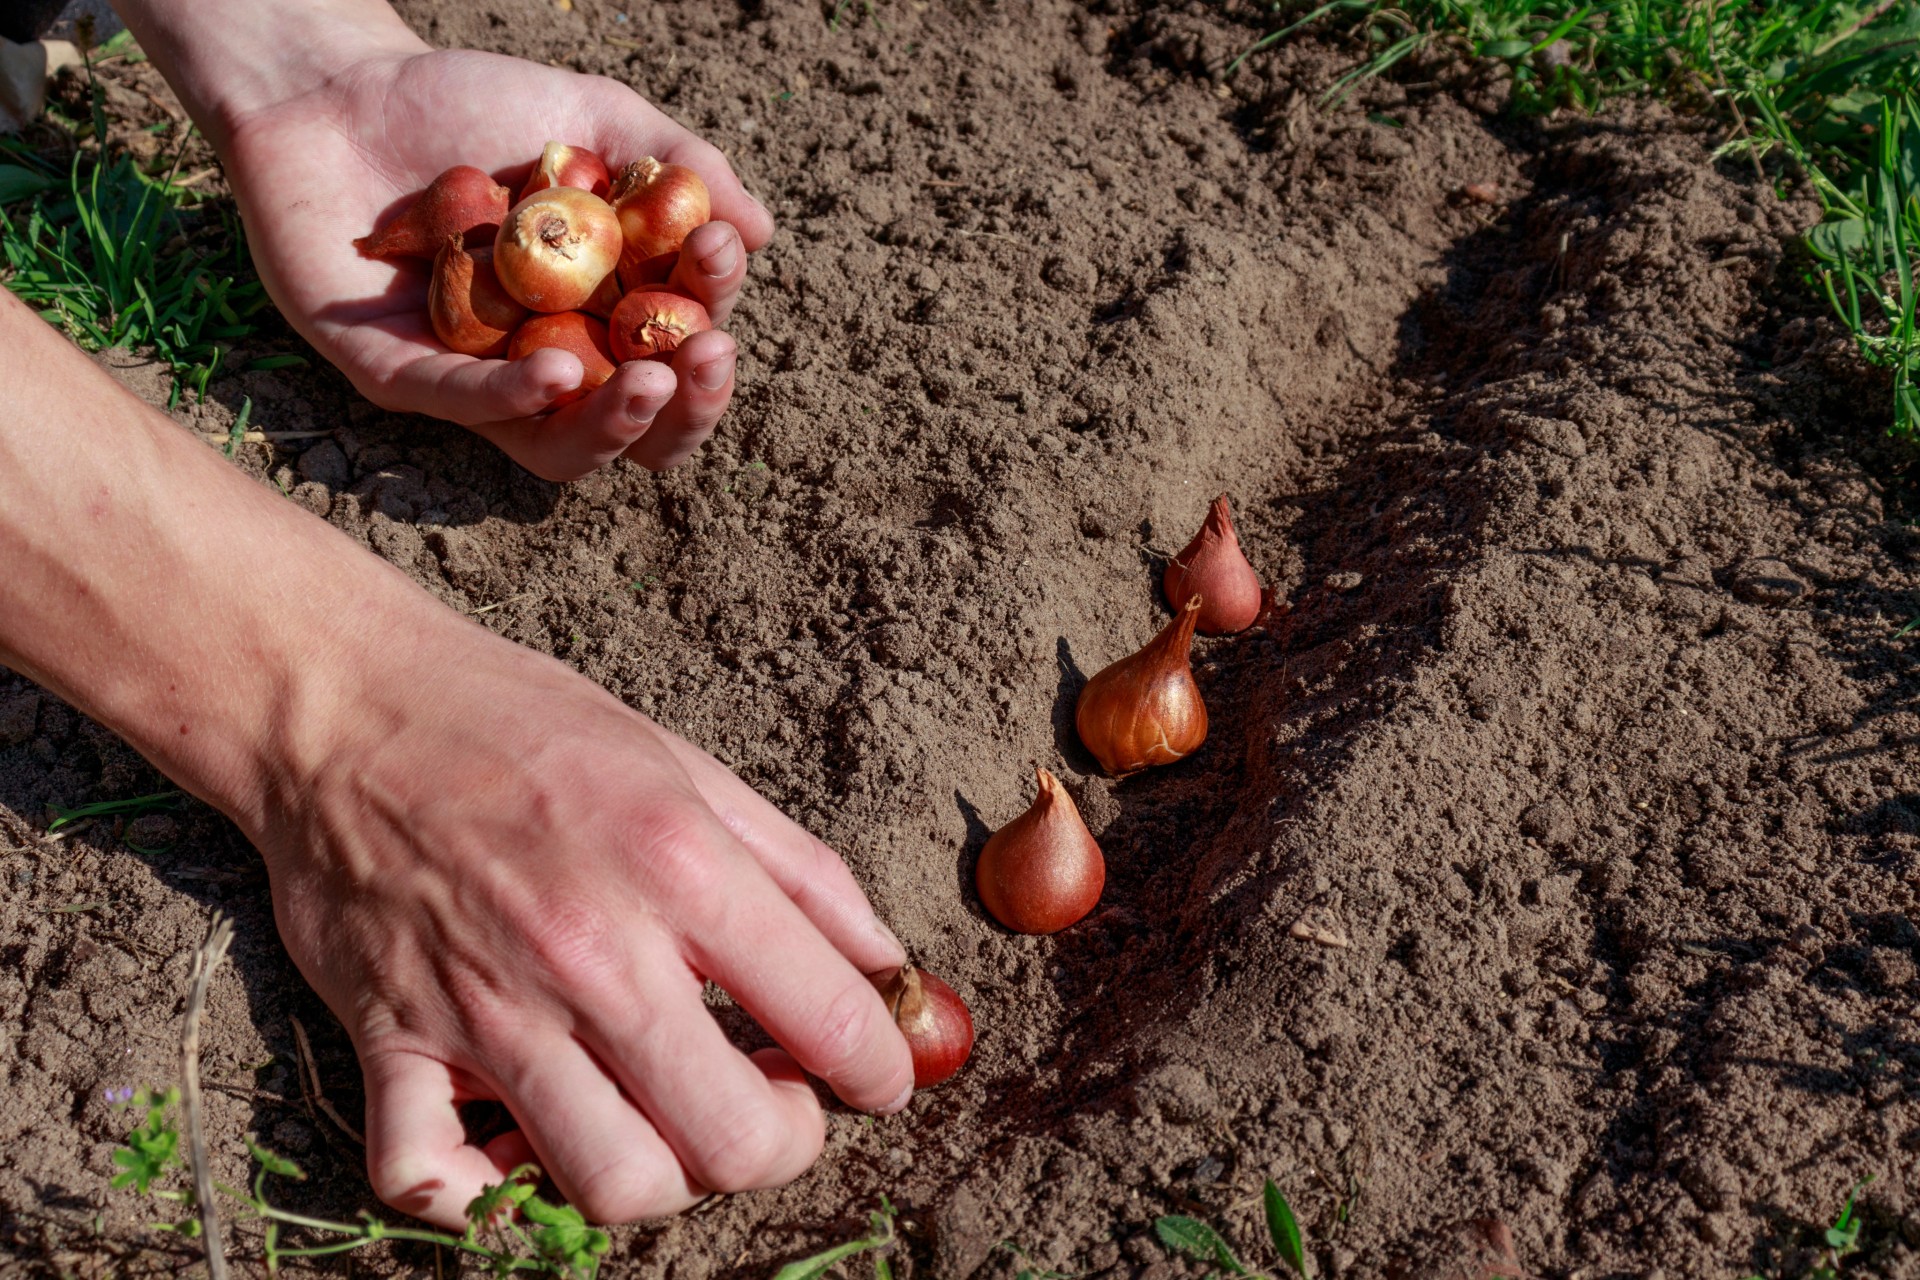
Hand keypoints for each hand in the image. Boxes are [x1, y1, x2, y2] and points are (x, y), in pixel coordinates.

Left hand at [220, 45, 775, 479]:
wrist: (336, 82)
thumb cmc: (468, 102)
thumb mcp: (592, 118)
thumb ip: (677, 164)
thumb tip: (757, 231)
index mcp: (602, 316)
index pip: (675, 352)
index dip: (710, 318)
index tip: (719, 255)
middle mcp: (548, 362)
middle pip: (637, 427)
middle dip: (686, 406)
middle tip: (706, 357)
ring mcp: (475, 381)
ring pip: (560, 447)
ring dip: (617, 426)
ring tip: (652, 383)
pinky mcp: (398, 377)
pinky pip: (467, 408)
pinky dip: (519, 398)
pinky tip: (561, 374)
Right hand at [259, 613, 912, 1226]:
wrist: (348, 704)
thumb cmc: (525, 726)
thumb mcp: (692, 767)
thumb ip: (803, 873)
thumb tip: (890, 964)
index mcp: (682, 869)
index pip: (832, 1021)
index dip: (882, 1070)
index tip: (878, 1077)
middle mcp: (594, 953)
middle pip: (734, 1140)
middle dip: (786, 1143)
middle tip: (778, 1101)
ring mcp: (487, 1010)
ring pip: (613, 1183)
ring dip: (666, 1179)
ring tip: (672, 1122)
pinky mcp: (394, 1043)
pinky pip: (432, 1181)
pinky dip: (484, 1200)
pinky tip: (525, 1147)